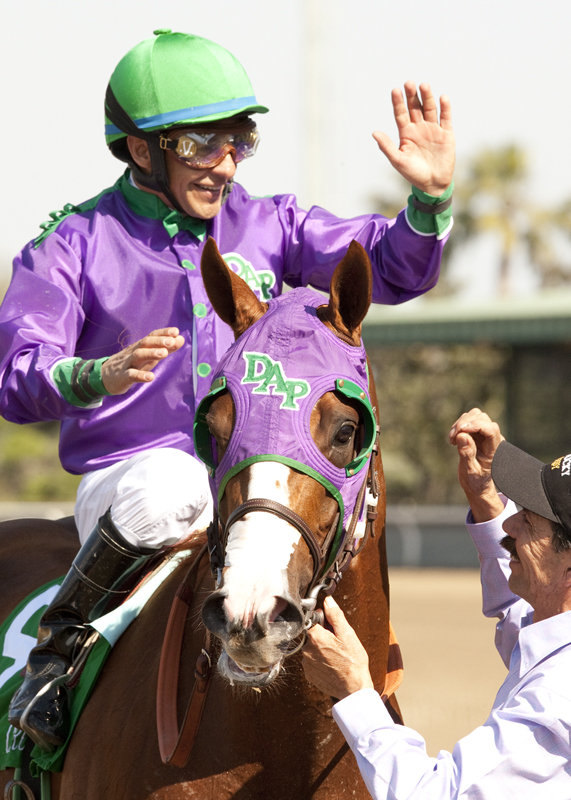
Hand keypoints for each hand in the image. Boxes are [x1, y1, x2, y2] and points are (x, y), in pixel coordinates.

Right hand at [101, 327, 184, 394]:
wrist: (104, 376)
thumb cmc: (132, 365)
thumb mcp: (149, 356)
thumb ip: (165, 348)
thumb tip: (181, 339)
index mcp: (140, 347)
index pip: (151, 336)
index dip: (163, 333)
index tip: (176, 331)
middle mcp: (133, 352)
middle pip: (145, 343)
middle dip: (159, 341)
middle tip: (172, 341)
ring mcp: (127, 364)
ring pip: (138, 355)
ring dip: (151, 353)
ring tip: (164, 354)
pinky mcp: (122, 377)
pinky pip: (131, 375)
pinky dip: (141, 375)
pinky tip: (151, 377)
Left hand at [302, 596, 373, 699]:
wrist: (354, 689)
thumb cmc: (353, 662)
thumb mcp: (348, 635)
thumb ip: (335, 616)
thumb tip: (328, 601)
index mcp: (315, 637)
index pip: (310, 619)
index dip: (320, 620)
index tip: (329, 625)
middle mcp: (307, 650)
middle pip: (310, 634)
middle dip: (322, 634)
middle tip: (336, 641)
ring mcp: (306, 663)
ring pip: (311, 648)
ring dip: (320, 647)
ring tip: (336, 654)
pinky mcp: (308, 674)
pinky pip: (311, 661)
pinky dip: (319, 660)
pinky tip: (331, 663)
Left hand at [373, 81, 454, 195]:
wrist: (432, 184)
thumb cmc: (413, 174)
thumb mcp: (398, 160)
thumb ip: (386, 146)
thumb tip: (374, 132)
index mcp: (406, 133)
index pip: (401, 114)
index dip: (398, 102)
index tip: (395, 90)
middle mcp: (419, 128)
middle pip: (415, 107)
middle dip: (412, 95)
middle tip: (409, 83)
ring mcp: (433, 129)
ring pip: (430, 109)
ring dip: (427, 97)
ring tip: (424, 85)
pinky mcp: (446, 134)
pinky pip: (446, 118)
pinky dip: (445, 108)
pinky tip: (442, 98)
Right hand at [449, 408, 505, 521]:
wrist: (477, 485)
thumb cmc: (475, 481)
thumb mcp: (469, 471)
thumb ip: (467, 454)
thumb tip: (462, 435)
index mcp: (495, 449)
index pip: (490, 429)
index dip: (476, 425)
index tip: (460, 430)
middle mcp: (492, 439)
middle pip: (482, 418)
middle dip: (465, 424)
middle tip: (452, 438)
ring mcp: (485, 434)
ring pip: (475, 415)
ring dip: (461, 423)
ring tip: (452, 439)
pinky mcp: (477, 432)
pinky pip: (468, 419)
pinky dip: (458, 425)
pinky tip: (454, 438)